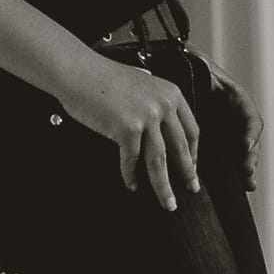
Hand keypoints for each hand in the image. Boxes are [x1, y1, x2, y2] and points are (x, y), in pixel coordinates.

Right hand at [64, 52, 200, 210]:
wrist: (79, 72)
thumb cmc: (102, 77)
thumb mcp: (141, 82)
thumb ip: (154, 100)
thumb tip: (159, 123)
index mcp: (171, 93)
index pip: (191, 129)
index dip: (194, 152)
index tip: (193, 166)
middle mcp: (163, 105)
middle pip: (180, 148)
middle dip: (187, 174)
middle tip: (191, 189)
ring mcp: (147, 117)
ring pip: (160, 161)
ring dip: (163, 186)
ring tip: (167, 201)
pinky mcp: (127, 128)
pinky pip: (132, 160)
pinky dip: (131, 175)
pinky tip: (132, 184)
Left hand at [202, 56, 263, 191]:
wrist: (181, 75)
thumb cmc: (190, 69)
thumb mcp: (198, 67)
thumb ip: (200, 67)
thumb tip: (194, 56)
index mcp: (234, 99)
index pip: (249, 116)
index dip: (249, 131)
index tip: (245, 144)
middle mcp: (235, 118)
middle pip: (249, 140)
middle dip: (250, 156)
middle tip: (247, 171)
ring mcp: (229, 132)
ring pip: (242, 152)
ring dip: (246, 168)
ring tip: (248, 183)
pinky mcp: (219, 144)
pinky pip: (230, 160)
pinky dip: (236, 173)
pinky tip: (241, 185)